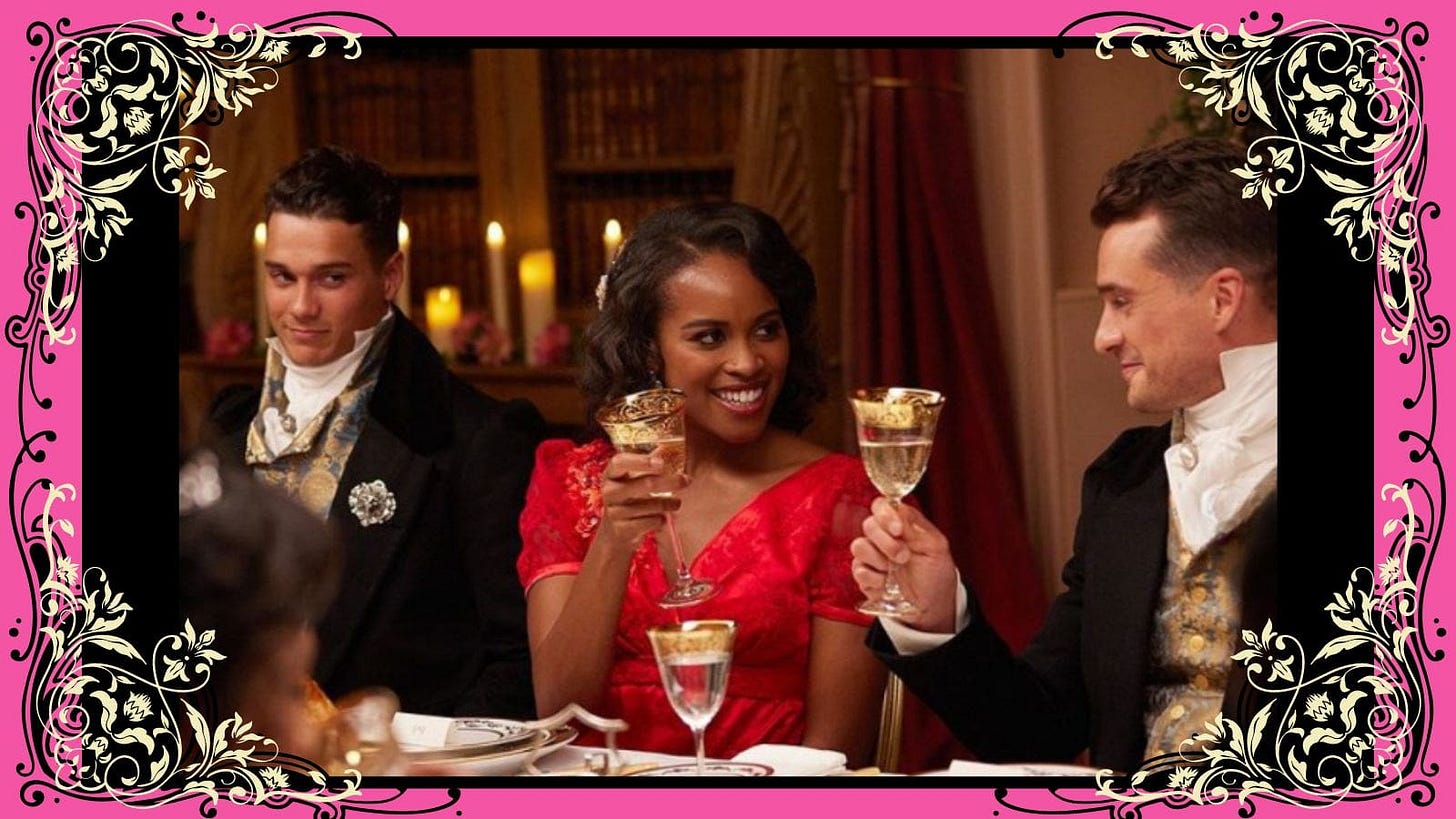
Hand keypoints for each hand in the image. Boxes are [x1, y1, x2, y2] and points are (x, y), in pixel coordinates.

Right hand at [593, 451, 688, 558]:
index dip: (641, 461)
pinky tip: (661, 518)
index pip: (620, 462)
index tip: (662, 463)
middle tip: (685, 480)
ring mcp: (614, 512)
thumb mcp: (632, 480)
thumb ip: (646, 464)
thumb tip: (665, 447)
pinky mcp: (622, 530)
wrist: (615, 533)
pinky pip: (651, 522)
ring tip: (676, 503)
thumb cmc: (628, 500)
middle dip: (669, 482)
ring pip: (651, 506)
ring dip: (669, 503)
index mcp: (611, 475)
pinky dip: (661, 520)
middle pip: (644, 484)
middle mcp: (609, 492)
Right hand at [850, 497, 959, 632]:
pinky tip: (887, 583)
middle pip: (868, 525)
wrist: (932, 604)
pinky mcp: (864, 576)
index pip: (881, 506)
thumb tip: (898, 509)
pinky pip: (858, 570)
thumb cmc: (936, 572)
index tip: (897, 529)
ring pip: (859, 546)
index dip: (884, 514)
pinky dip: (874, 578)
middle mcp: (882, 537)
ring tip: (895, 570)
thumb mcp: (936, 546)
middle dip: (885, 542)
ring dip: (879, 560)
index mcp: (899, 524)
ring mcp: (871, 557)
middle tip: (903, 556)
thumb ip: (916, 526)